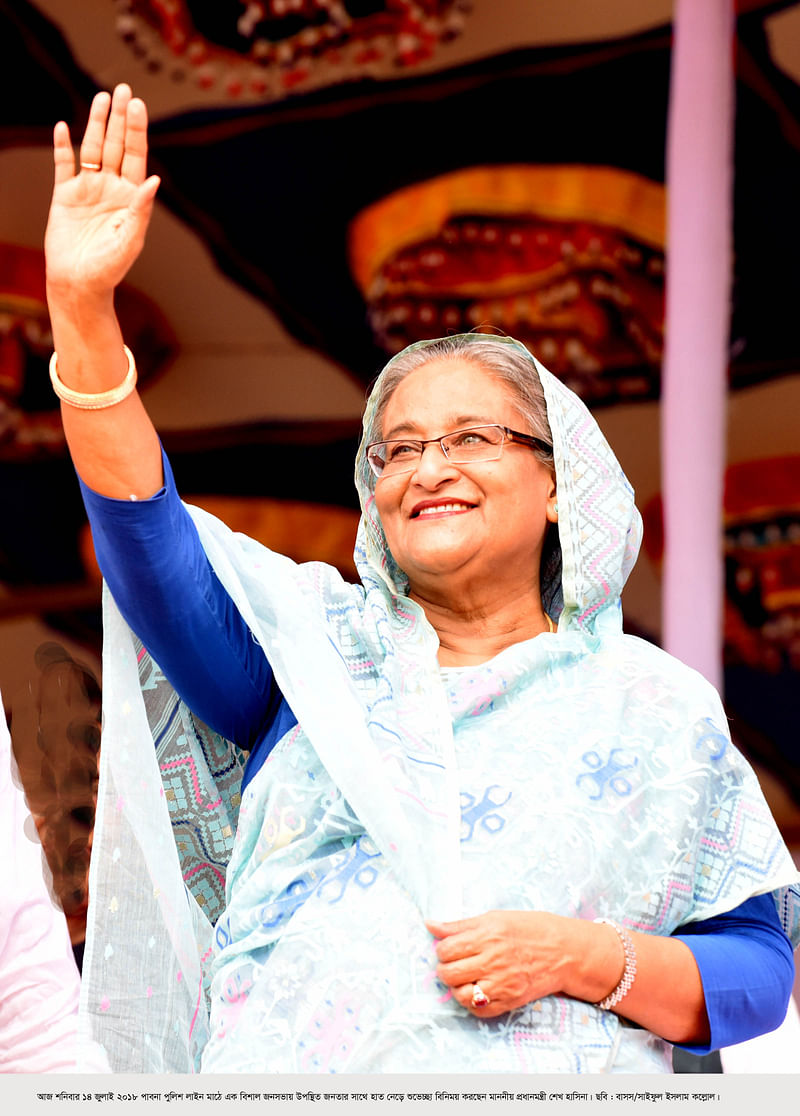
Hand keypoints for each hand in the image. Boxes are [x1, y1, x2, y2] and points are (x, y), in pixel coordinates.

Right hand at [45, 84, 159, 298]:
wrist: (78, 284)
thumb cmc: (109, 268)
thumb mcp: (130, 239)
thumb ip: (142, 210)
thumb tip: (155, 181)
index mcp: (131, 198)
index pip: (136, 157)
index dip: (137, 131)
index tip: (137, 106)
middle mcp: (111, 189)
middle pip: (117, 146)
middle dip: (120, 118)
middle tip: (123, 89)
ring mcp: (88, 190)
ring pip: (92, 149)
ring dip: (97, 124)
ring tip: (101, 98)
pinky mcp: (64, 196)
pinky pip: (63, 165)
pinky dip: (63, 146)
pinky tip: (64, 127)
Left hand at [426, 910, 585, 1018]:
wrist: (563, 951)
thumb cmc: (529, 929)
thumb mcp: (494, 918)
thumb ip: (460, 925)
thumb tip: (430, 925)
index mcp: (486, 936)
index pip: (446, 948)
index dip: (443, 949)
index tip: (450, 948)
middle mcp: (492, 961)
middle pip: (449, 973)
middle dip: (445, 969)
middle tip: (453, 964)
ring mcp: (501, 984)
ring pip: (460, 994)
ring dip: (456, 987)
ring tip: (464, 978)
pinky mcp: (509, 1001)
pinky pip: (478, 1009)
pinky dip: (472, 1002)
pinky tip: (477, 989)